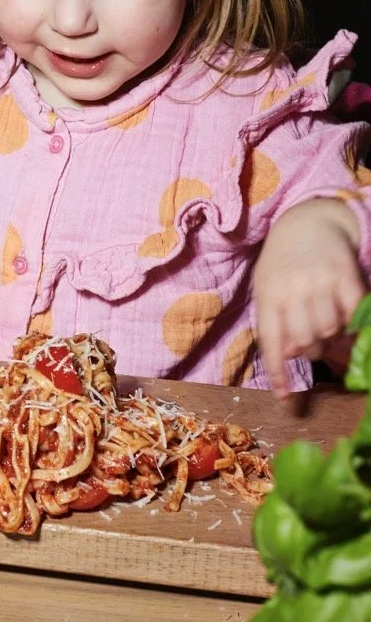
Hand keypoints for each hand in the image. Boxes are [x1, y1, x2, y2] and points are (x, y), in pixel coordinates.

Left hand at [254, 198, 365, 396]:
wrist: (306, 223)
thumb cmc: (282, 263)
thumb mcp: (267, 287)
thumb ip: (275, 320)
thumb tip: (291, 355)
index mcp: (267, 294)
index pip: (270, 342)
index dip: (278, 373)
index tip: (284, 399)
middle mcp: (292, 289)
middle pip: (305, 342)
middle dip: (311, 350)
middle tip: (316, 342)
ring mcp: (319, 281)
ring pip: (330, 331)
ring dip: (332, 337)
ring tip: (329, 325)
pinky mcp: (345, 275)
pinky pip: (353, 313)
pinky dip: (353, 325)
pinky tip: (349, 323)